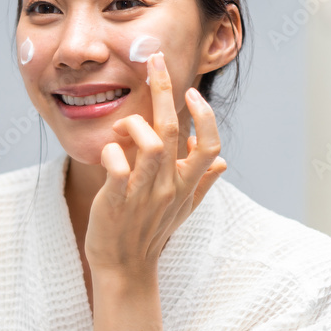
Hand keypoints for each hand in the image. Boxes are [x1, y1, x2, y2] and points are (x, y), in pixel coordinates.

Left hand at [84, 51, 225, 278]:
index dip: (205, 117)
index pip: (210, 145)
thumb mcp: (182, 209)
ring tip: (121, 128)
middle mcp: (169, 185)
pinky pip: (117, 169)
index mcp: (185, 184)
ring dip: (135, 124)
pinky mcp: (116, 202)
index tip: (193, 93)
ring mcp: (144, 194)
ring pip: (152, 144)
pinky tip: (107, 153)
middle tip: (155, 60)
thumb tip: (223, 162)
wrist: (125, 269)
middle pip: (174, 130)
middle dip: (164, 89)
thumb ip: (202, 183)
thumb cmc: (150, 234)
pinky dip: (111, 153)